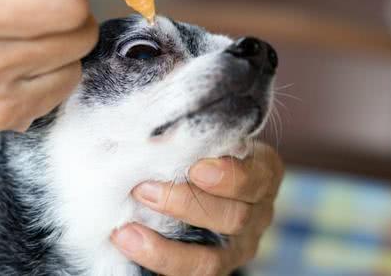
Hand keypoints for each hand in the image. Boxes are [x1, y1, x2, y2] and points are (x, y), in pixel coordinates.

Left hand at [111, 143, 283, 274]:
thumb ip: (192, 134)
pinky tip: (127, 241)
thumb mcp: (206, 134)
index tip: (195, 167)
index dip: (228, 176)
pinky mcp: (214, 266)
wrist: (196, 179)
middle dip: (184, 204)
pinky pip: (191, 275)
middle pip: (234, 218)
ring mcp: (238, 247)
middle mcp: (258, 213)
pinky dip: (157, 259)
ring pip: (212, 259)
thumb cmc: (198, 146)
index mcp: (263, 171)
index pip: (255, 177)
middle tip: (144, 189)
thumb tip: (157, 130)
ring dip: (165, 246)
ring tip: (127, 230)